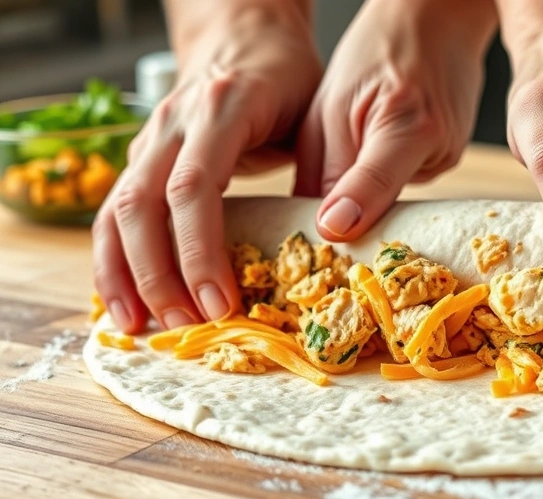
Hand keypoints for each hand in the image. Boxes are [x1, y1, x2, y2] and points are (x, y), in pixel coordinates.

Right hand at [92, 1, 321, 332]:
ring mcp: (149, 140)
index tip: (221, 302)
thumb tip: (336, 236)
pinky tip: (124, 302)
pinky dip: (113, 260)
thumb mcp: (313, 111)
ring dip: (126, 274)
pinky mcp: (140, 159)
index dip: (202, 249)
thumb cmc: (285, 77)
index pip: (195, 186)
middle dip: (161, 273)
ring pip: (117, 211)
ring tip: (142, 327)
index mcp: (221, 109)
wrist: (244, 34)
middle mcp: (173, 124)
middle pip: (144, 204)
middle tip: (188, 324)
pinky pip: (112, 213)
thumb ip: (321, 167)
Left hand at [293, 0, 496, 240]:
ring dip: (364, 194)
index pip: (375, 184)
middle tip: (317, 221)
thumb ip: (323, 168)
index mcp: (408, 123)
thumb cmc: (378, 50)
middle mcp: (439, 147)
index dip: (349, 214)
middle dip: (351, 216)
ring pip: (393, 198)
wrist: (436, 20)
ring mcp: (449, 158)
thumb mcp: (332, 102)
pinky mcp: (450, 161)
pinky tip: (376, 148)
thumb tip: (320, 227)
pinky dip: (382, 179)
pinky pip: (403, 184)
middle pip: (385, 208)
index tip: (328, 234)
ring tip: (352, 156)